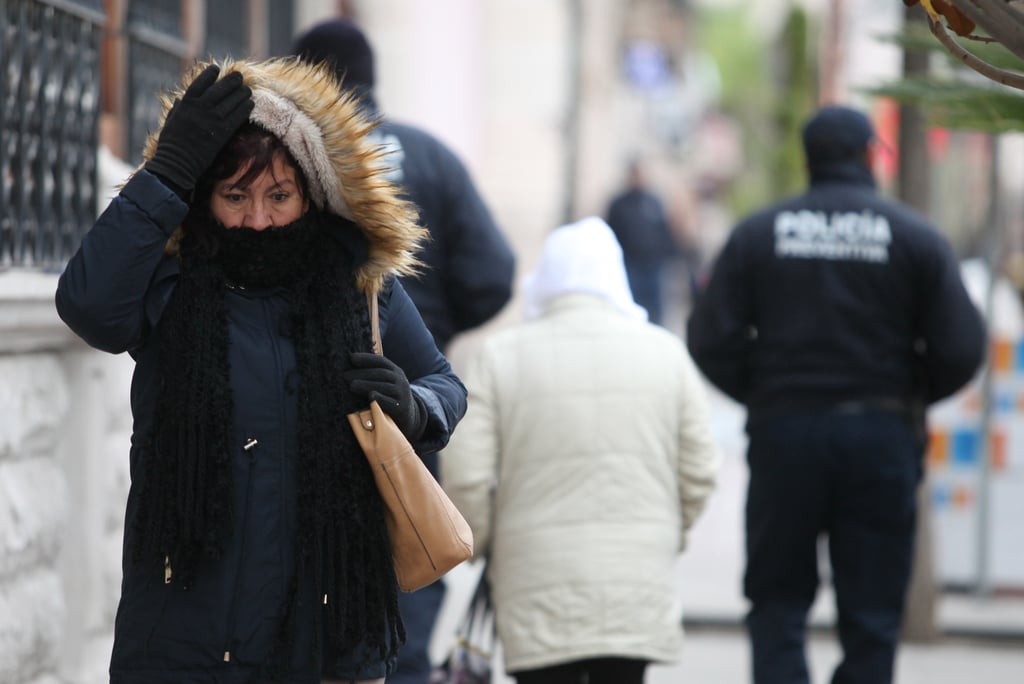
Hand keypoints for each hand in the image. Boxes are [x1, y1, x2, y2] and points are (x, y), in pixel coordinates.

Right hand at [145, 64, 253, 197]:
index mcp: (186, 104)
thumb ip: (177, 109)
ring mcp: (211, 120)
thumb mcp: (170, 121)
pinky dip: (245, 109)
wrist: (177, 163)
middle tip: (239, 76)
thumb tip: (180, 100)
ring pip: (231, 101)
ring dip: (241, 93)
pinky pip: (237, 117)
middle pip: (219, 89)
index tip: (217, 68)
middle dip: (231, 81)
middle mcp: (199, 109)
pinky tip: (250, 104)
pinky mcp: (222, 133)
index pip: (200, 83)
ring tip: (248, 89)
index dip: (209, 74)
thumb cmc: (172, 144)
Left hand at [345, 352, 426, 440]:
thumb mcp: (387, 384)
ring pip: (384, 387)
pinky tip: (370, 396)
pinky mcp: (402, 409)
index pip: (381, 362)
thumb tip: (348, 370)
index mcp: (396, 372)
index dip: (366, 359)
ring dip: (367, 385)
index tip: (351, 358)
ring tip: (352, 386)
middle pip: (381, 374)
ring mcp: (402, 394)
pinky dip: (381, 398)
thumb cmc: (391, 398)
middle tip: (345, 376)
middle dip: (362, 374)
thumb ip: (374, 376)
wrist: (410, 417)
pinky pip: (391, 403)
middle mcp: (400, 381)